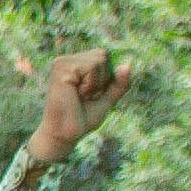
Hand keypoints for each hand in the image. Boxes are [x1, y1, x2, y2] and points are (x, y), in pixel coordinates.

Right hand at [26, 48, 129, 167]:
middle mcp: (66, 60)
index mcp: (74, 65)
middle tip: (84, 96)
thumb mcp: (106, 100)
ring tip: (79, 96)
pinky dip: (90, 85)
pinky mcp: (61, 68)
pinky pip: (92, 68)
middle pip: (102, 55)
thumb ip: (118, 84)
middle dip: (101, 79)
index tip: (89, 94)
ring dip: (95, 84)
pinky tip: (76, 94)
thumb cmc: (81, 119)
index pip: (103, 56)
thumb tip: (128, 65)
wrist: (64, 134)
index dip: (105, 77)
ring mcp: (62, 62)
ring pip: (99, 61)